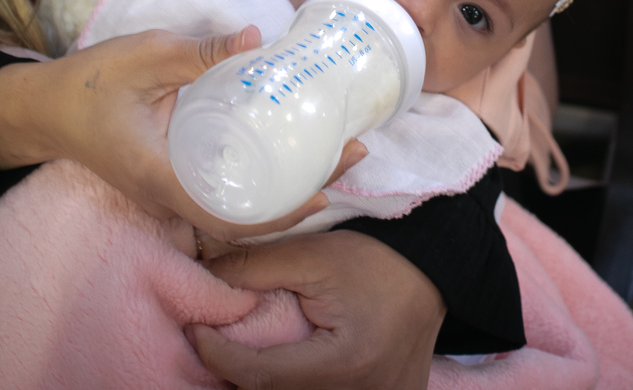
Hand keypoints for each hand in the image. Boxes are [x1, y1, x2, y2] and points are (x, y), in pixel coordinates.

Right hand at [0, 27, 367, 241]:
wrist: (41, 108)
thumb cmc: (85, 84)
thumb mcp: (143, 56)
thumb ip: (199, 51)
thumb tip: (257, 39)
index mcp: (162, 178)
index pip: (230, 217)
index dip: (281, 214)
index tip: (324, 192)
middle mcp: (170, 196)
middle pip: (245, 217)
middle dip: (302, 198)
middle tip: (353, 155)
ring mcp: (171, 191)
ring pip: (237, 208)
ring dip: (288, 189)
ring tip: (336, 153)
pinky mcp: (173, 177)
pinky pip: (224, 191)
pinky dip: (262, 180)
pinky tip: (289, 152)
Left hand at [187, 230, 444, 388]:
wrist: (435, 271)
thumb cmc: (376, 260)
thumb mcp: (312, 256)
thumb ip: (253, 267)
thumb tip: (203, 275)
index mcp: (343, 363)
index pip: (259, 376)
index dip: (217, 356)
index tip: (197, 331)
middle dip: (239, 376)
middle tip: (218, 344)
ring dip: (268, 384)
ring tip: (248, 356)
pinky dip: (300, 387)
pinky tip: (288, 370)